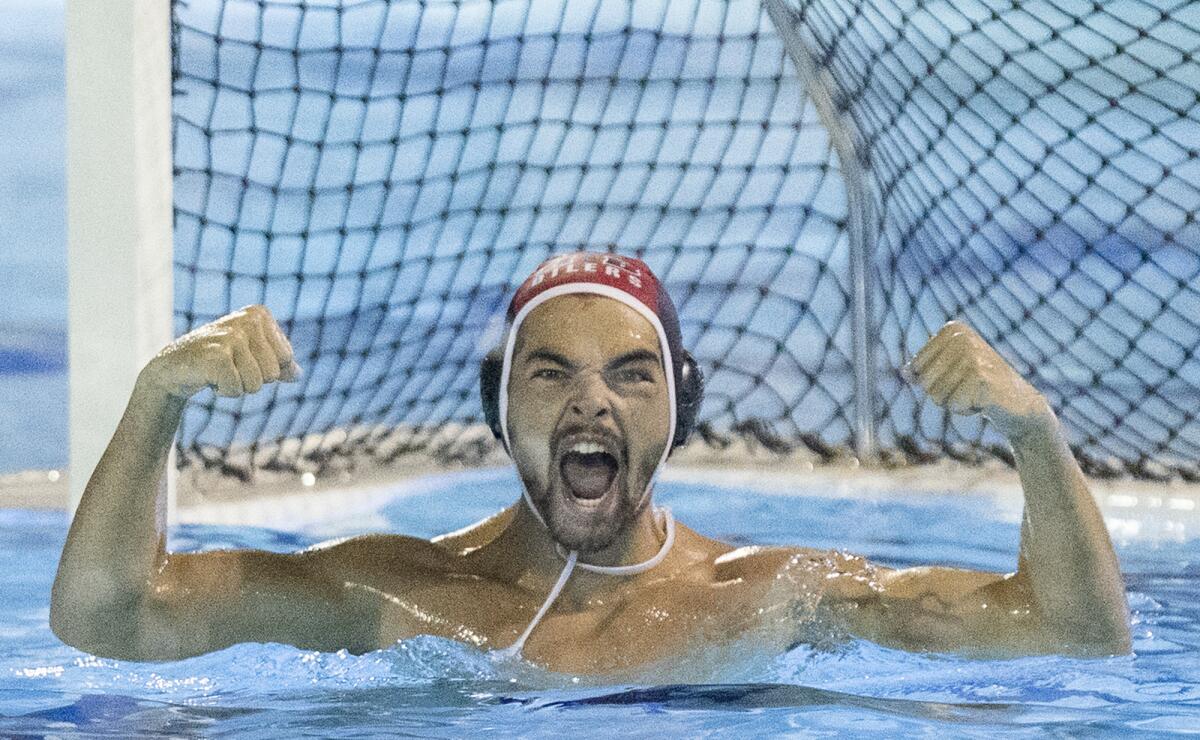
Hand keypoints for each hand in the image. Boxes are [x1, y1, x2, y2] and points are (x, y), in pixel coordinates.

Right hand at [138, 305, 301, 399]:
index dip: (266, 368)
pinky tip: (209, 378)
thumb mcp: (252, 356)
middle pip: (273, 373)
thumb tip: (297, 375)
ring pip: (256, 384)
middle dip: (252, 379)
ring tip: (220, 371)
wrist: (174, 366)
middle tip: (230, 366)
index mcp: (260, 315)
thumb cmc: (218, 359)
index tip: (244, 358)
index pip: (287, 358)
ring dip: (238, 386)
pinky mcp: (216, 356)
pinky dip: (224, 391)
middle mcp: (247, 320)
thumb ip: (279, 364)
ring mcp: (231, 337)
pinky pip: (236, 389)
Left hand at [906, 321, 1053, 438]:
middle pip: (925, 381)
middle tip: (967, 389)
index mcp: (953, 330)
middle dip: (941, 394)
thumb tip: (904, 372)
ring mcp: (975, 358)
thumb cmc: (979, 385)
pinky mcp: (984, 380)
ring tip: (975, 394)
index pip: (915, 368)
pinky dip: (965, 410)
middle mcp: (964, 339)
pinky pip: (953, 404)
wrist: (1018, 402)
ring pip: (937, 395)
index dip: (930, 382)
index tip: (956, 377)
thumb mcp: (949, 372)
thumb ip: (922, 370)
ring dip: (953, 402)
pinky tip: (983, 403)